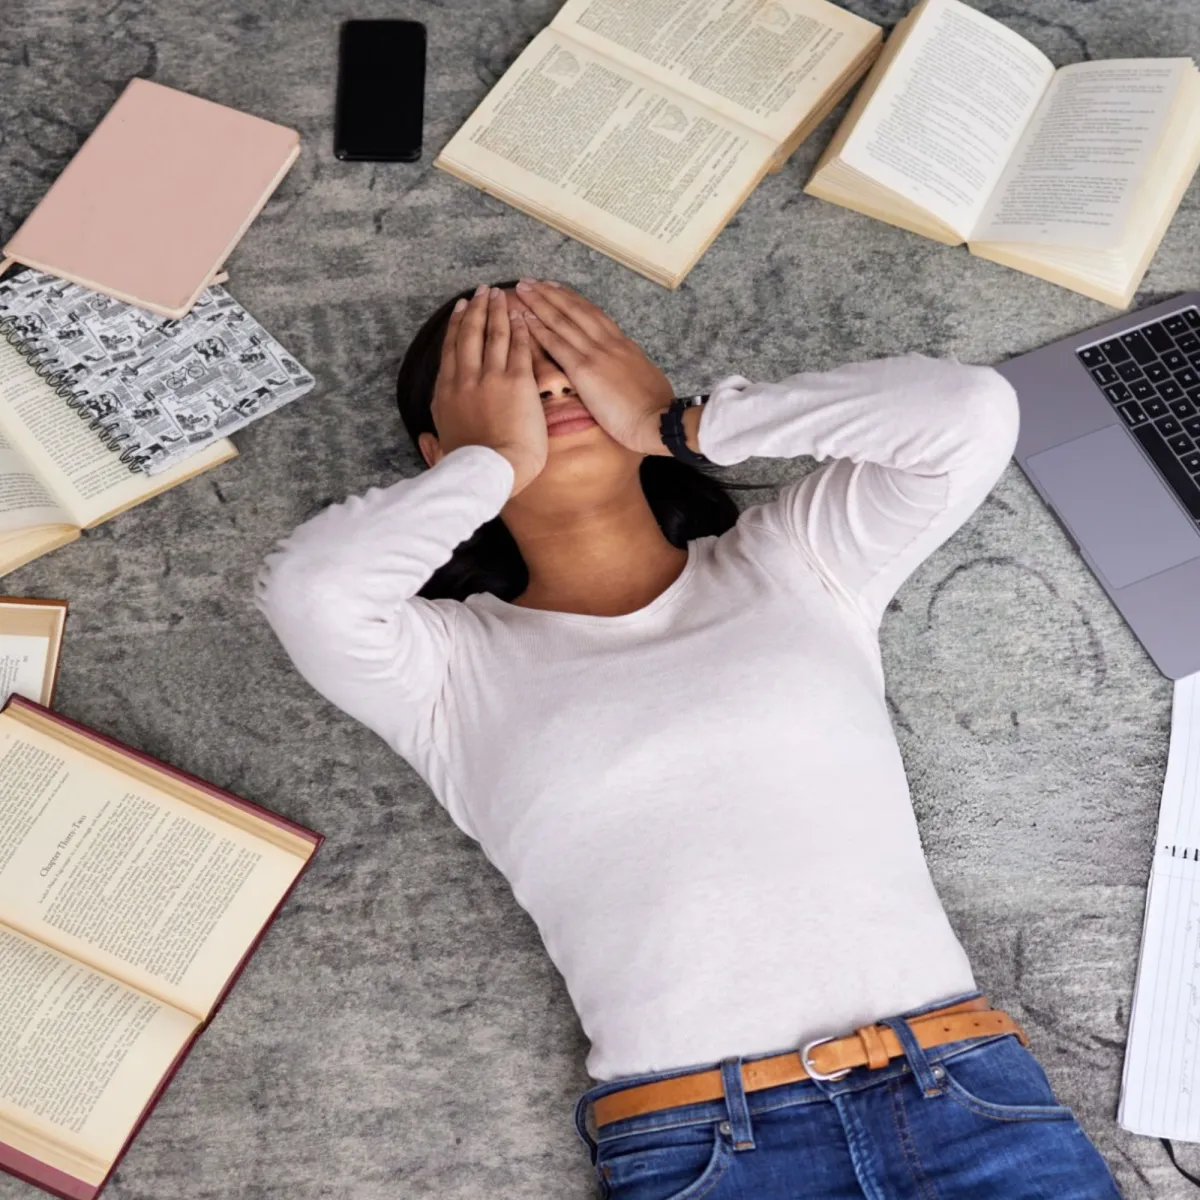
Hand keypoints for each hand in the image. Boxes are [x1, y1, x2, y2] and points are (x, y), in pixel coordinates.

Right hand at [432, 285, 547, 495]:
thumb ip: (434, 441)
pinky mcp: (517, 381)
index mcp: (445, 394)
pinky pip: (519, 348)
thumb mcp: (442, 451)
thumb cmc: (469, 469)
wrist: (491, 471)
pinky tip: (523, 318)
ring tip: (501, 294)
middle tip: (482, 291)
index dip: (455, 326)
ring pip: (493, 334)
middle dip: (476, 309)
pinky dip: (520, 330)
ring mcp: (490, 378)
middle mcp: (464, 379)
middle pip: (470, 334)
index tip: (459, 309)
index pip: (450, 350)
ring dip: (497, 311)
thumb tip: (425, 440)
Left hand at [514, 280, 673, 454]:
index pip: (593, 314)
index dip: (572, 299)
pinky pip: (558, 345)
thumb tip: (626, 369)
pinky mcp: (585, 371)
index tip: (555, 288)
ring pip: (563, 321)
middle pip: (575, 309)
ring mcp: (596, 354)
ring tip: (522, 290)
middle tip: (531, 281)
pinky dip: (540, 330)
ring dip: (540, 303)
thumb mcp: (645, 379)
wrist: (659, 420)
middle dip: (551, 293)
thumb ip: (630, 369)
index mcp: (623, 345)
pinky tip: (526, 319)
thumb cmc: (656, 410)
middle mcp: (609, 342)